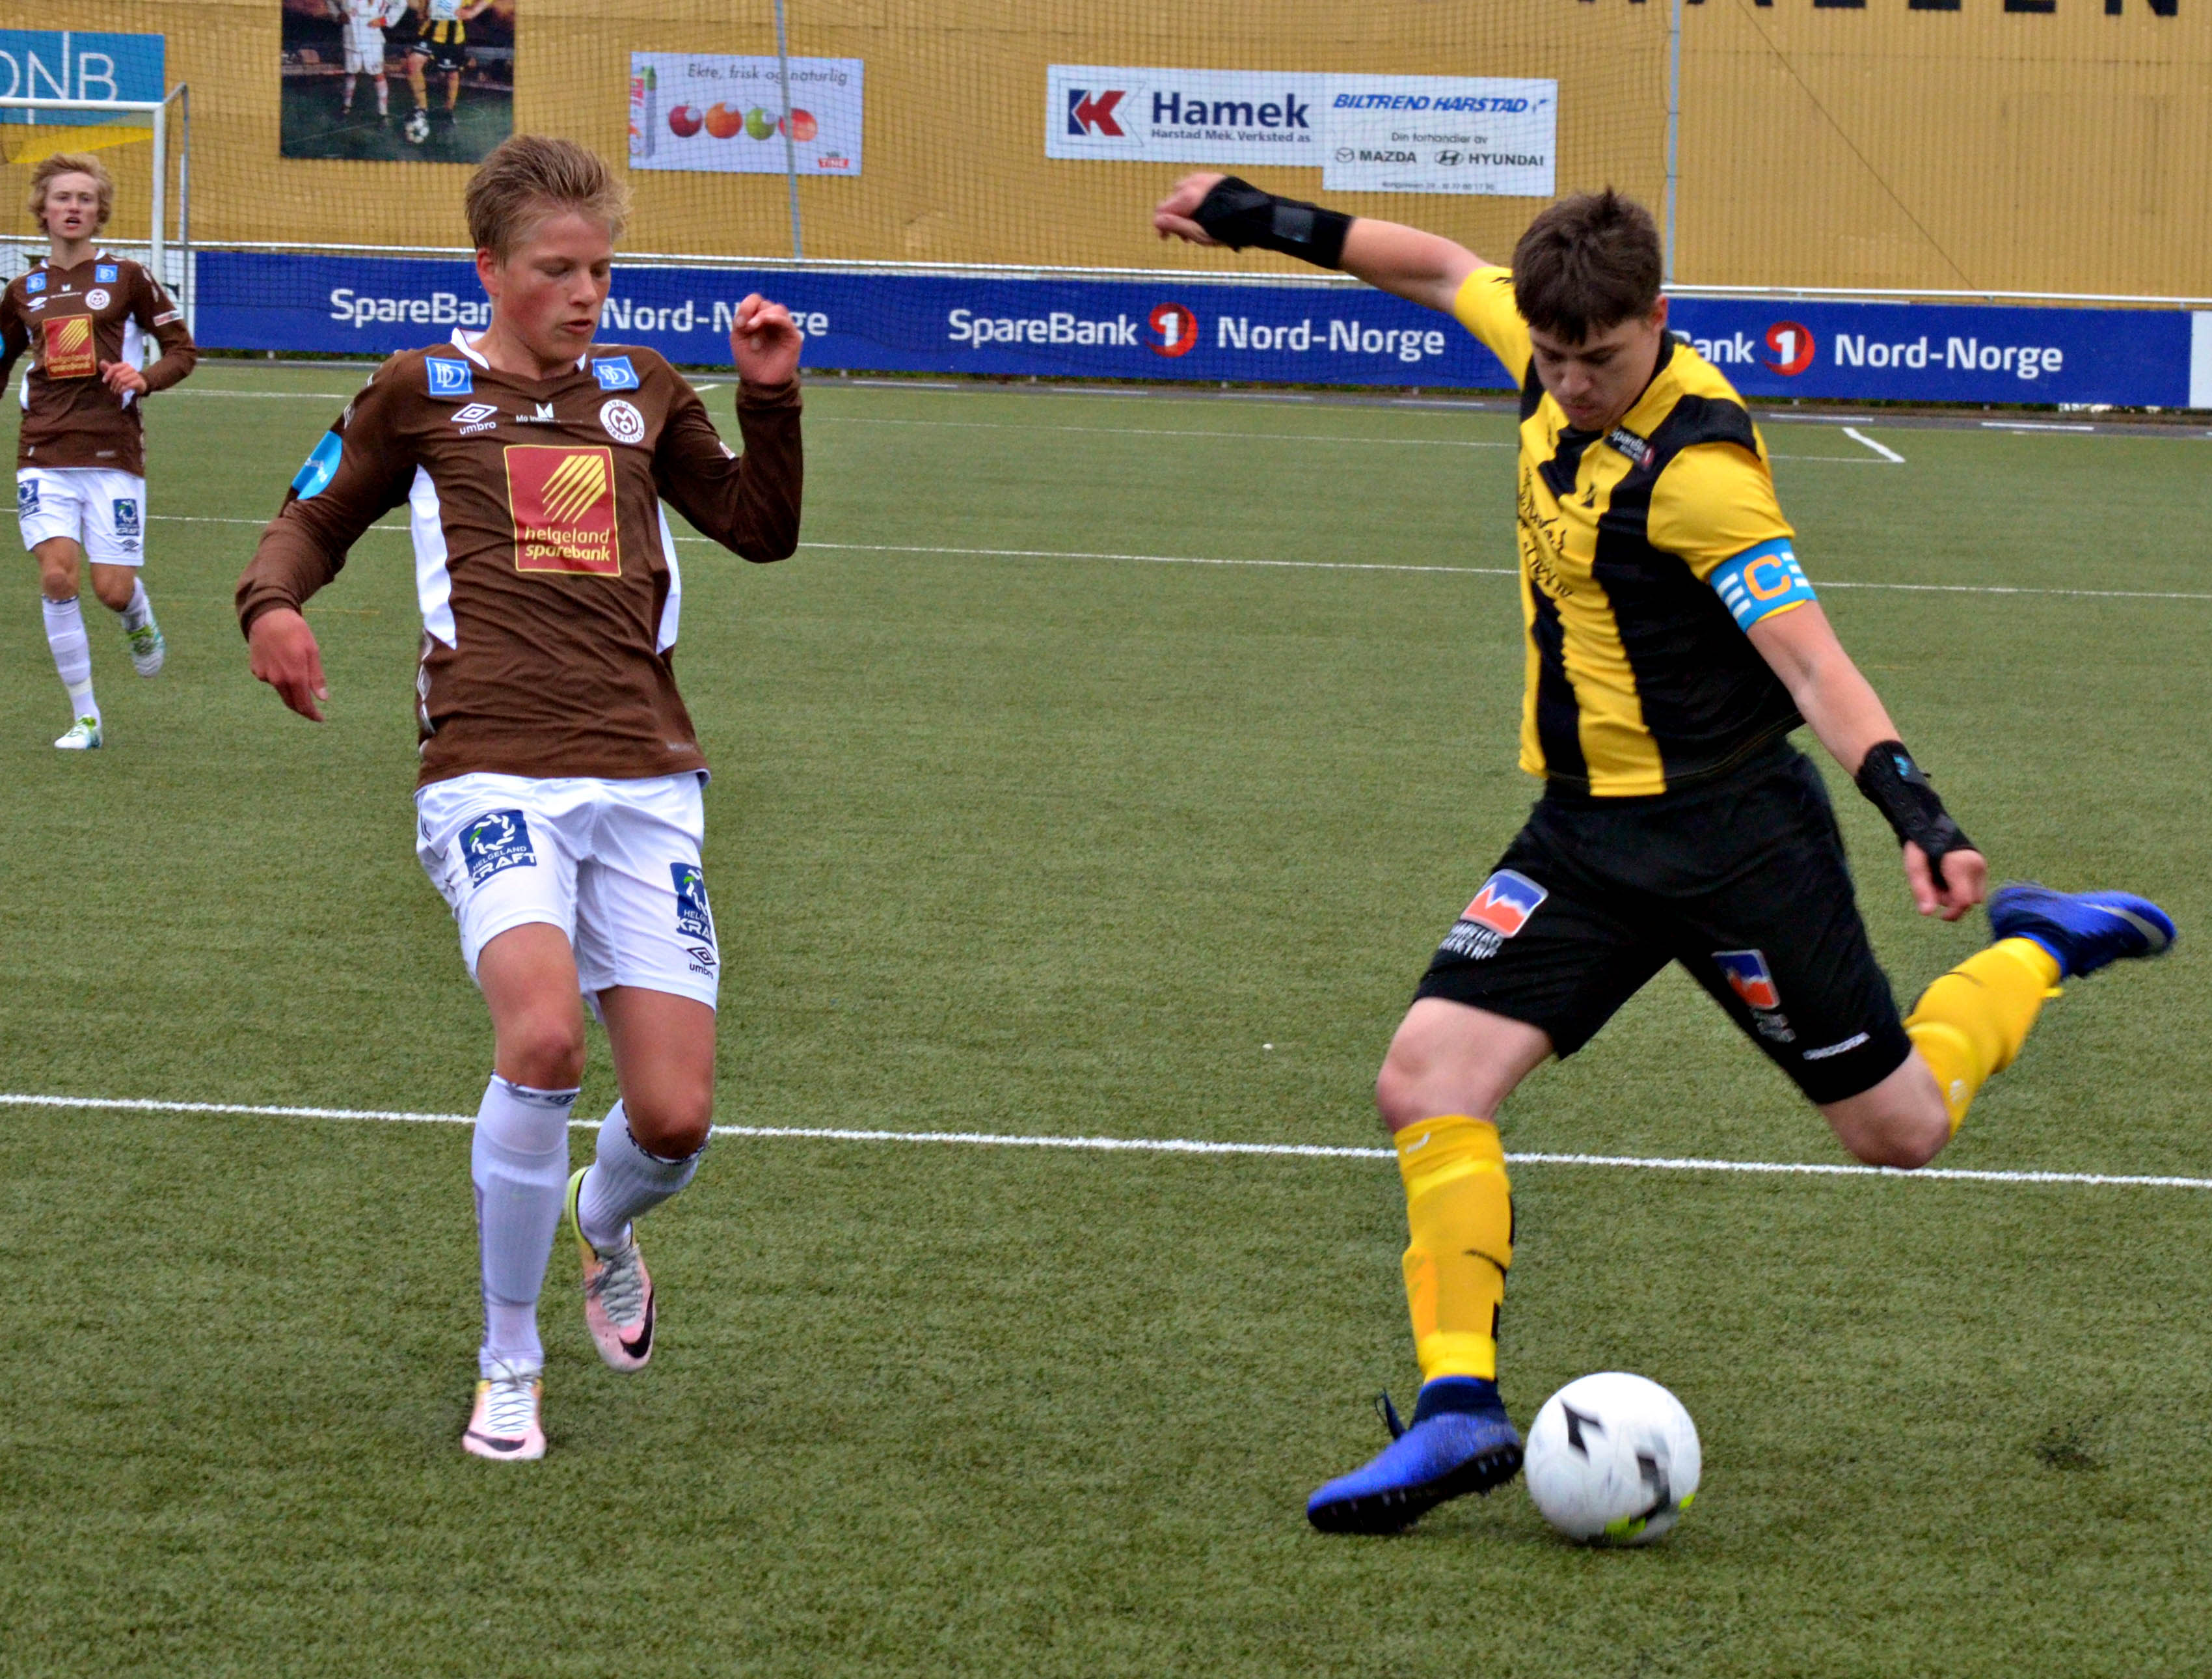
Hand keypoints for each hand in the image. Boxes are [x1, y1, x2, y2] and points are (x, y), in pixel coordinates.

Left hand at [99, 360, 147, 397]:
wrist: (140, 383)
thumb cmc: (126, 377)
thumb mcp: (117, 373)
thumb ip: (109, 368)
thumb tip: (101, 362)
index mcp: (125, 365)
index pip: (114, 368)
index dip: (107, 374)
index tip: (104, 381)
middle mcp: (131, 368)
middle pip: (118, 375)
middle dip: (113, 383)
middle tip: (111, 389)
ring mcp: (136, 375)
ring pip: (123, 380)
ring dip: (117, 387)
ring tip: (115, 391)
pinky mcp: (139, 382)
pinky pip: (129, 385)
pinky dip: (123, 390)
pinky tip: (120, 392)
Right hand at [248, 607, 328, 721]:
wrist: (268, 616)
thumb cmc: (295, 631)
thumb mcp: (312, 651)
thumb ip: (317, 677)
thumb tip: (323, 698)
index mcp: (294, 675)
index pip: (303, 704)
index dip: (312, 714)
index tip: (320, 719)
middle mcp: (277, 679)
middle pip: (290, 702)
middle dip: (302, 708)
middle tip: (312, 710)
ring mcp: (264, 675)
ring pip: (281, 691)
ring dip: (291, 692)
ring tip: (298, 678)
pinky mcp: (256, 670)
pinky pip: (271, 679)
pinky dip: (279, 678)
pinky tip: (282, 663)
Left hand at [728, 294, 801, 385]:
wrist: (760, 382)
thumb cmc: (749, 360)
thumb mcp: (738, 337)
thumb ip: (740, 320)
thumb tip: (750, 313)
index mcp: (759, 319)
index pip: (756, 301)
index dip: (747, 306)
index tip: (739, 323)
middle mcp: (772, 321)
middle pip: (765, 304)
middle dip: (753, 313)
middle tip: (747, 328)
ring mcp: (783, 329)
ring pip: (778, 309)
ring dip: (762, 315)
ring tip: (753, 328)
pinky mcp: (793, 337)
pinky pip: (786, 321)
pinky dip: (776, 318)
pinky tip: (767, 321)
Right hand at [1153, 172, 1226, 243]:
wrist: (1256, 216)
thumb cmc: (1227, 230)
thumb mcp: (1199, 234)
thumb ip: (1176, 226)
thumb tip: (1157, 221)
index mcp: (1186, 197)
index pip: (1162, 209)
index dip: (1161, 226)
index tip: (1167, 238)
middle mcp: (1192, 183)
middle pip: (1172, 200)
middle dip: (1174, 218)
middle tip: (1186, 236)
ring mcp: (1204, 178)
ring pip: (1183, 190)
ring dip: (1184, 206)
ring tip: (1196, 222)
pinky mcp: (1215, 178)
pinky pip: (1197, 185)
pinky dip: (1195, 197)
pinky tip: (1205, 210)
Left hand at [1904, 842, 1986, 921]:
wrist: (1929, 824)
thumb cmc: (1919, 846)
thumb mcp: (1915, 868)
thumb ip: (1921, 890)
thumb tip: (1927, 913)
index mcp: (1960, 865)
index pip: (1964, 901)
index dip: (1952, 913)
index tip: (1940, 916)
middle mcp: (1976, 865)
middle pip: (1970, 901)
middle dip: (1953, 902)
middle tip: (1934, 888)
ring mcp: (1981, 865)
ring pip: (1976, 896)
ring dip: (1958, 896)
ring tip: (1940, 880)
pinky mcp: (1982, 866)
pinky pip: (1976, 888)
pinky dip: (1963, 888)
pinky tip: (1949, 878)